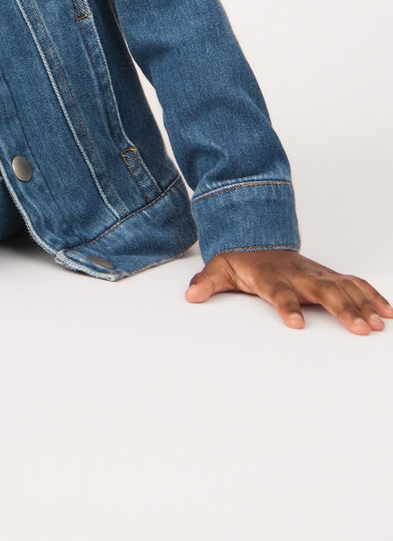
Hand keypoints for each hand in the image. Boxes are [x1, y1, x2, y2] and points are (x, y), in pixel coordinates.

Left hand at [185, 249, 392, 333]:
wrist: (256, 236)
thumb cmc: (240, 259)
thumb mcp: (219, 268)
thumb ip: (206, 283)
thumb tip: (191, 296)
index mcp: (271, 275)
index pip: (279, 292)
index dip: (287, 306)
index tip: (296, 324)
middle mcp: (298, 274)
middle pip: (323, 291)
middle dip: (342, 309)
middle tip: (358, 329)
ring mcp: (316, 273)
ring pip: (343, 287)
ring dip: (362, 305)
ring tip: (377, 325)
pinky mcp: (327, 276)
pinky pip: (353, 284)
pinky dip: (371, 296)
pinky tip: (387, 312)